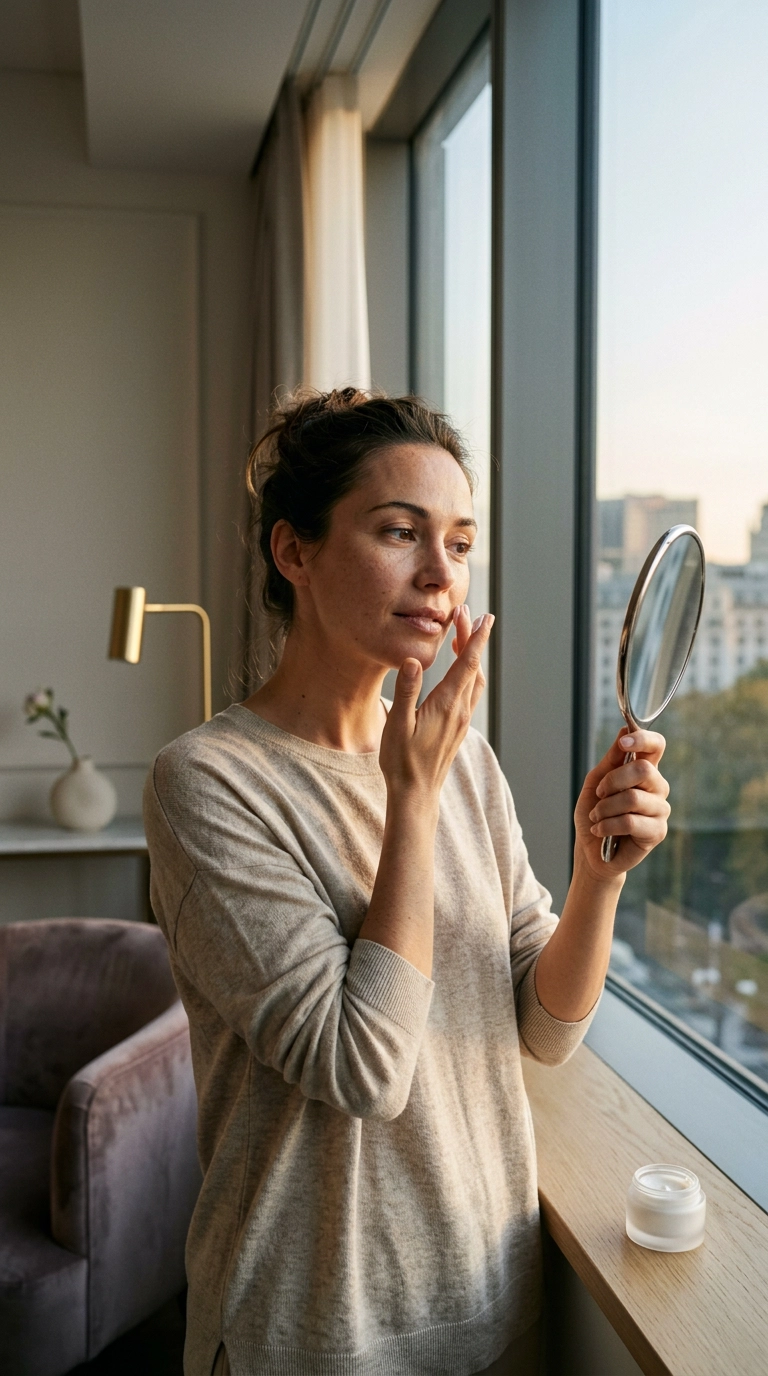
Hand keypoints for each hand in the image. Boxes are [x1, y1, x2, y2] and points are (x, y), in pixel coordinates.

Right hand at [379, 606, 492, 806]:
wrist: (416, 793)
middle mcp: (460, 710)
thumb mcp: (397, 725)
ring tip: (463, 637)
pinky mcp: (458, 727)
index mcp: (447, 705)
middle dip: (473, 639)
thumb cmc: (402, 761)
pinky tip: (459, 671)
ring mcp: (462, 720)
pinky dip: (469, 673)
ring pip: (475, 680)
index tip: (482, 616)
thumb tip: (414, 661)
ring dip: (472, 656)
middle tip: (467, 614)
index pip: (467, 663)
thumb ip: (406, 691)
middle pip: (474, 666)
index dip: (475, 637)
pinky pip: (471, 692)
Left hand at [574, 728, 669, 880]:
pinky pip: (631, 821)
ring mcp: (660, 809)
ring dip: (605, 808)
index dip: (643, 739)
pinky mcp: (657, 832)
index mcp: (644, 771)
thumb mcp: (595, 782)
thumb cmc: (595, 813)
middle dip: (612, 781)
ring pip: (632, 798)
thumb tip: (624, 729)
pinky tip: (601, 830)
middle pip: (644, 770)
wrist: (591, 849)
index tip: (623, 742)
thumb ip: (611, 759)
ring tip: (596, 817)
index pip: (656, 746)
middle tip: (599, 794)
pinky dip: (608, 825)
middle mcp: (657, 787)